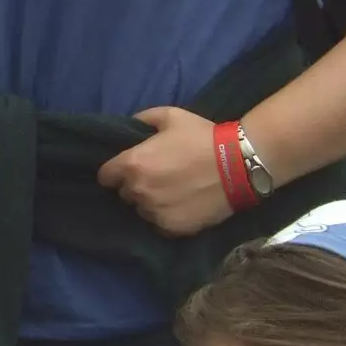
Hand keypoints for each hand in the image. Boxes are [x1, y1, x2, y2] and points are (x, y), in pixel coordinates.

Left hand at [98, 107, 232, 236]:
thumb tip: (129, 126)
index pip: (105, 177)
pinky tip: (181, 205)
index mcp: (132, 164)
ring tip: (171, 193)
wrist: (240, 164)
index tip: (127, 170)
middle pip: (124, 194)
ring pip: (141, 210)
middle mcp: (137, 191)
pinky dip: (166, 217)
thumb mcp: (170, 116)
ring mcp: (154, 212)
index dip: (115, 173)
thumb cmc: (203, 137)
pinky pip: (159, 224)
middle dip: (135, 186)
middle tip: (156, 178)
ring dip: (150, 203)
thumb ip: (142, 119)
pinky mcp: (172, 228)